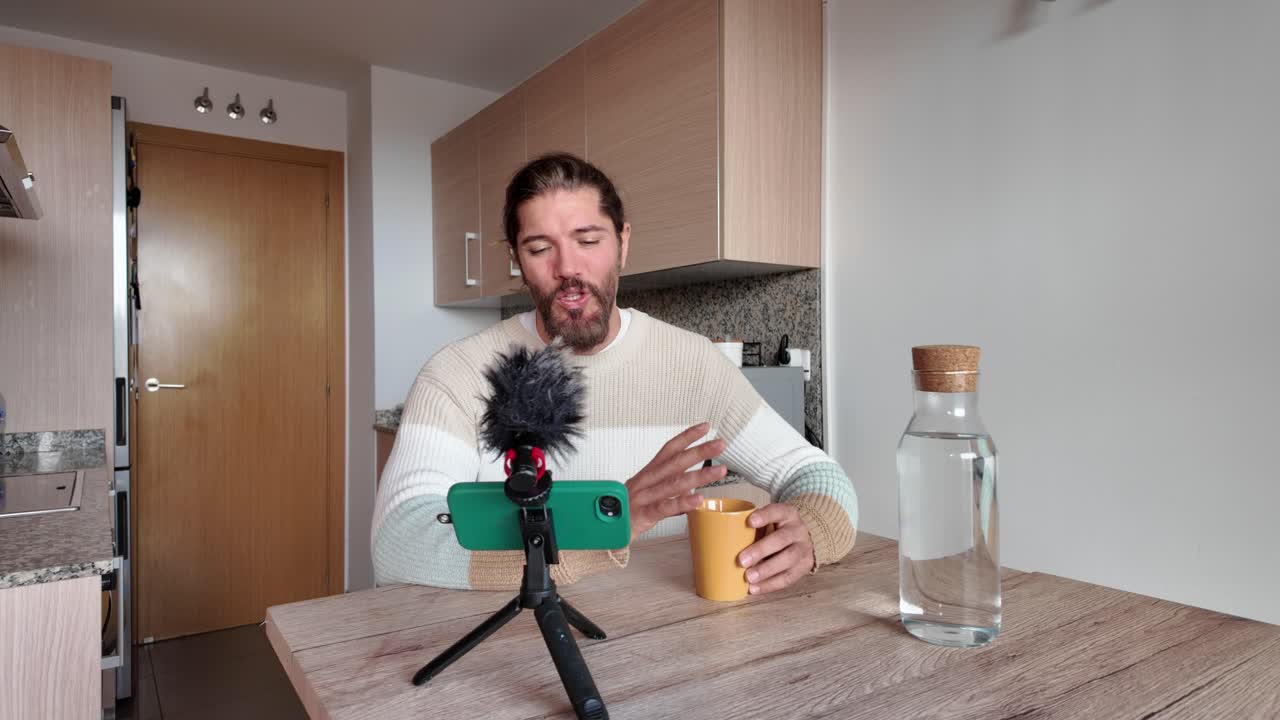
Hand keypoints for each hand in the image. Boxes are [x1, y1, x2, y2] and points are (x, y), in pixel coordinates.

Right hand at [626, 422, 726, 541]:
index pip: (669, 449)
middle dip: (699, 451)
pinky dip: (683, 503)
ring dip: (699, 475)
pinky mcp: (643, 515)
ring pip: (674, 483)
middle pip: (675, 462)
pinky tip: (699, 499)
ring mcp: (644, 497)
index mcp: (648, 473)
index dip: (687, 436)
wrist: (602, 530)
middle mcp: (646, 481)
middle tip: (720, 444)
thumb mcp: (648, 495)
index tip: (705, 426)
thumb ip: (670, 490)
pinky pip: (665, 507)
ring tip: (719, 470)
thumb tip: (691, 488)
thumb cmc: (626, 511)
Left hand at [738, 503, 814, 594]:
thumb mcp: (769, 522)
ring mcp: (803, 549)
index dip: (764, 516)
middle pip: (781, 539)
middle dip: (761, 550)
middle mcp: (798, 530)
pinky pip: (788, 578)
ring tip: (748, 578)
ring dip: (766, 570)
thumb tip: (720, 542)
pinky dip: (770, 584)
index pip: (777, 511)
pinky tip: (755, 588)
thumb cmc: (776, 530)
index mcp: (788, 514)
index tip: (749, 521)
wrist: (804, 540)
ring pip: (787, 559)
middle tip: (741, 560)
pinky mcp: (804, 567)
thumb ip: (751, 528)